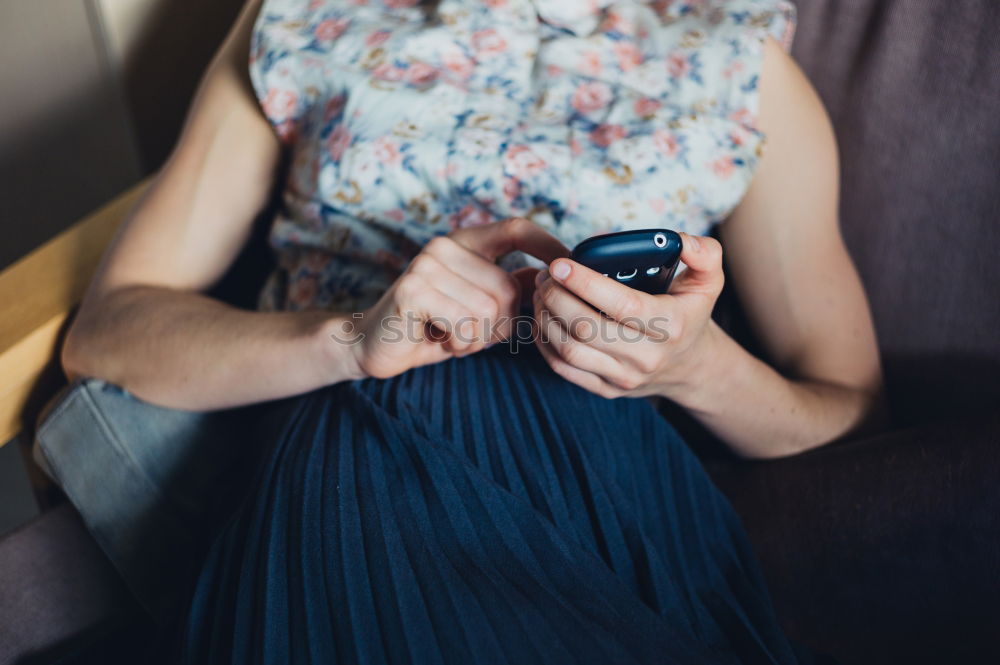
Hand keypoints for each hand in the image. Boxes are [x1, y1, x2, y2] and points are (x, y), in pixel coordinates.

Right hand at [352, 218, 568, 378]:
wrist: (375, 346)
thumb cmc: (434, 327)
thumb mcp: (481, 307)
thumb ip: (513, 289)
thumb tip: (558, 275)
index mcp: (465, 243)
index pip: (516, 228)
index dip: (548, 243)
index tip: (573, 260)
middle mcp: (445, 245)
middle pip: (508, 289)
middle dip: (497, 325)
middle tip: (466, 331)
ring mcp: (426, 265)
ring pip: (489, 311)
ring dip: (476, 338)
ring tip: (450, 334)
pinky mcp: (413, 291)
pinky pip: (465, 325)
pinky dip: (459, 344)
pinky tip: (437, 339)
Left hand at [532, 232, 724, 399]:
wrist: (690, 366)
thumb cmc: (690, 314)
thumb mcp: (709, 281)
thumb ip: (703, 252)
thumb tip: (677, 238)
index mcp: (671, 325)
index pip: (621, 304)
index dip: (585, 283)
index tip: (561, 264)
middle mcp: (647, 356)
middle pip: (587, 328)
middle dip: (556, 297)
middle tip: (546, 275)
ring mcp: (625, 377)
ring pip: (569, 350)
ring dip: (545, 318)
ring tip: (541, 293)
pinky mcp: (606, 389)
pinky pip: (563, 369)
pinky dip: (544, 343)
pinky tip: (542, 319)